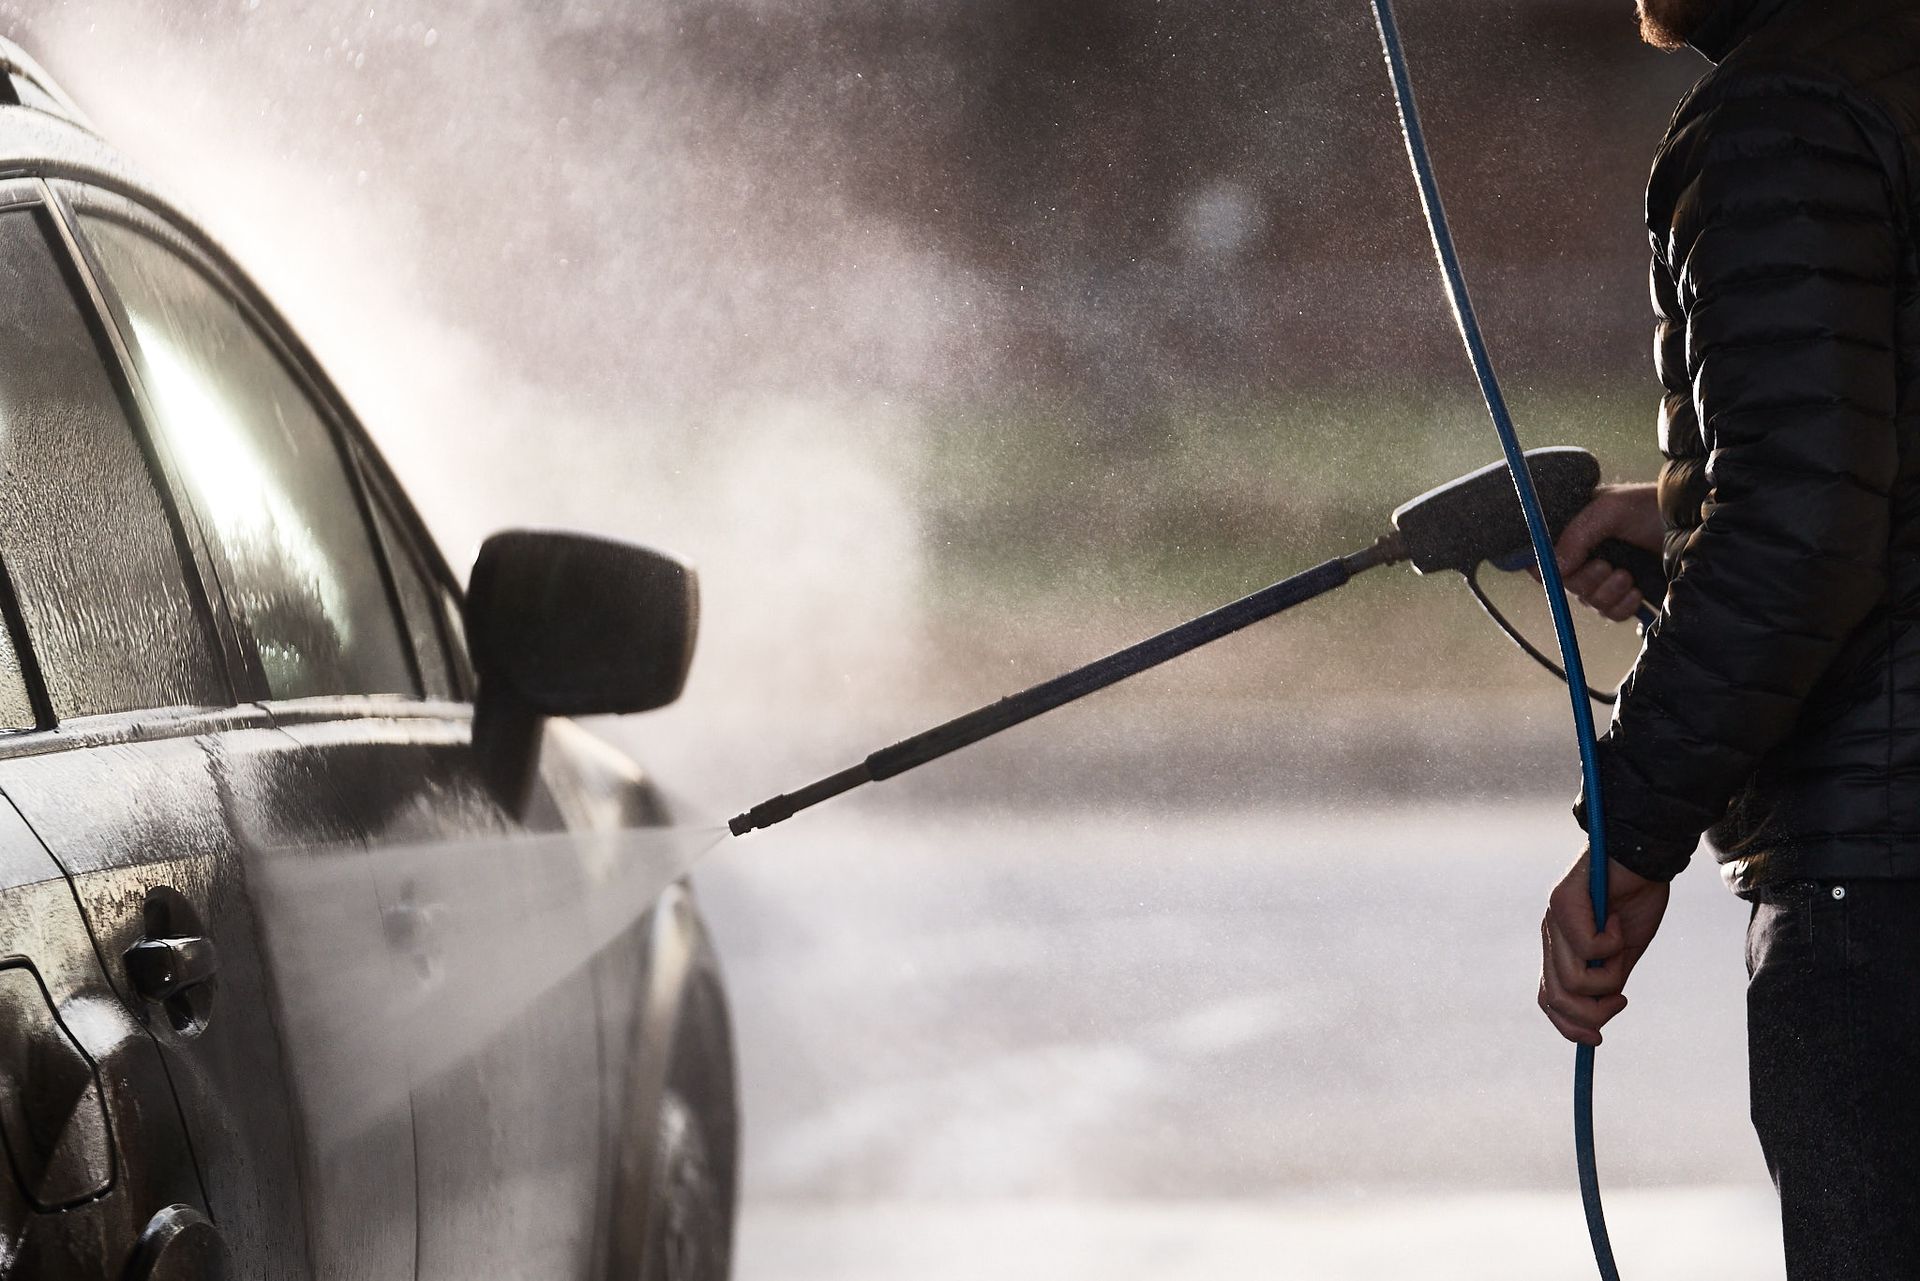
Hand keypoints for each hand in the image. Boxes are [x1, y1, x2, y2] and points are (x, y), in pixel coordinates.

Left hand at [1538, 848, 1669, 1045]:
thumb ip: (1607, 984)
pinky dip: (1613, 944)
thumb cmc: (1636, 902)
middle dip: (1592, 1012)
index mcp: (1561, 949)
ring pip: (1573, 979)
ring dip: (1609, 976)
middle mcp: (1550, 935)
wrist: (1645, 858)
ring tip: (1621, 947)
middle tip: (1620, 998)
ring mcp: (1552, 918)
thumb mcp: (1623, 955)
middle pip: (1556, 997)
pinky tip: (1618, 920)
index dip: (1568, 1026)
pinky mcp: (1562, 901)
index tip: (1597, 1038)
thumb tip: (1594, 1025)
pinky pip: (1588, 947)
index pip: (1548, 999)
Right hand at [1543, 482, 1662, 622]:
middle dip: (1586, 580)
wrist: (1694, 523)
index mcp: (1575, 531)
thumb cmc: (1650, 507)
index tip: (1557, 571)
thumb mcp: (1608, 509)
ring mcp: (1607, 576)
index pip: (1543, 558)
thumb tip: (1553, 569)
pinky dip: (1621, 606)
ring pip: (1589, 601)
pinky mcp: (1627, 594)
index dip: (1543, 569)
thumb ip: (1576, 535)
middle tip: (1607, 566)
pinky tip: (1637, 590)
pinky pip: (1610, 613)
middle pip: (1564, 584)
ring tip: (1628, 576)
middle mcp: (1587, 555)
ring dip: (1608, 592)